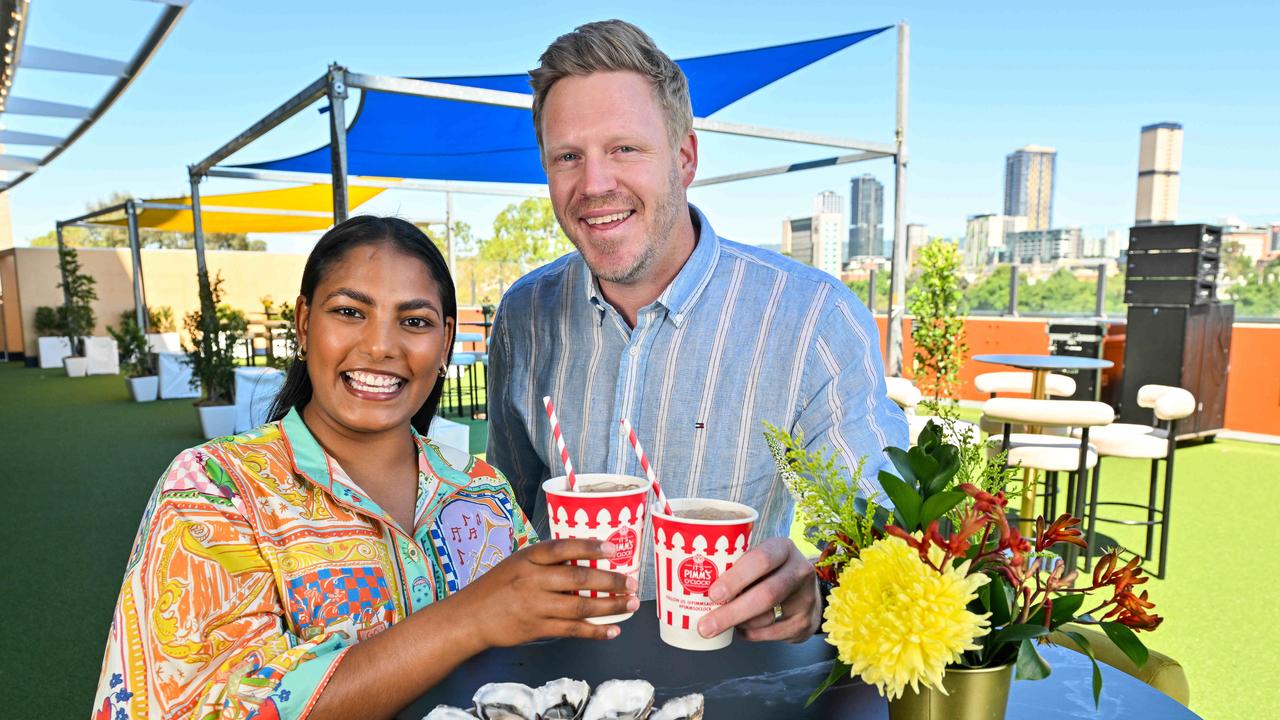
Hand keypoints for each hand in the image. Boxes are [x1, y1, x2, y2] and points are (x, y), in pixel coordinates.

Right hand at [452, 539, 637, 649]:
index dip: (589, 547)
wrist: (470, 617)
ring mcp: (535, 606)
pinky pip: (572, 630)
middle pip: (577, 579)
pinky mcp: (537, 628)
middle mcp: (532, 580)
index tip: (613, 549)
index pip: (562, 548)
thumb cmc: (498, 586)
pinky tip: (613, 630)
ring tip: (631, 605)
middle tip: (632, 583)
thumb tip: (587, 560)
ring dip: (610, 607)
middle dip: (610, 582)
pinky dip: (596, 631)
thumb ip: (547, 561)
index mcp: (528, 558)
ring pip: (580, 607)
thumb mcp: (518, 563)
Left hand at [696, 538, 820, 642]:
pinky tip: (742, 628)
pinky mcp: (806, 623)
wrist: (806, 591)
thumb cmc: (769, 571)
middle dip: (731, 613)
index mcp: (783, 548)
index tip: (712, 594)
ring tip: (722, 621)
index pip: (761, 560)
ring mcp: (806, 599)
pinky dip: (750, 634)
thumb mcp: (758, 558)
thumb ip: (735, 565)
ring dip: (739, 623)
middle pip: (766, 595)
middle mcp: (799, 571)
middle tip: (705, 626)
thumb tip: (691, 585)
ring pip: (766, 619)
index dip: (735, 578)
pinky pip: (771, 635)